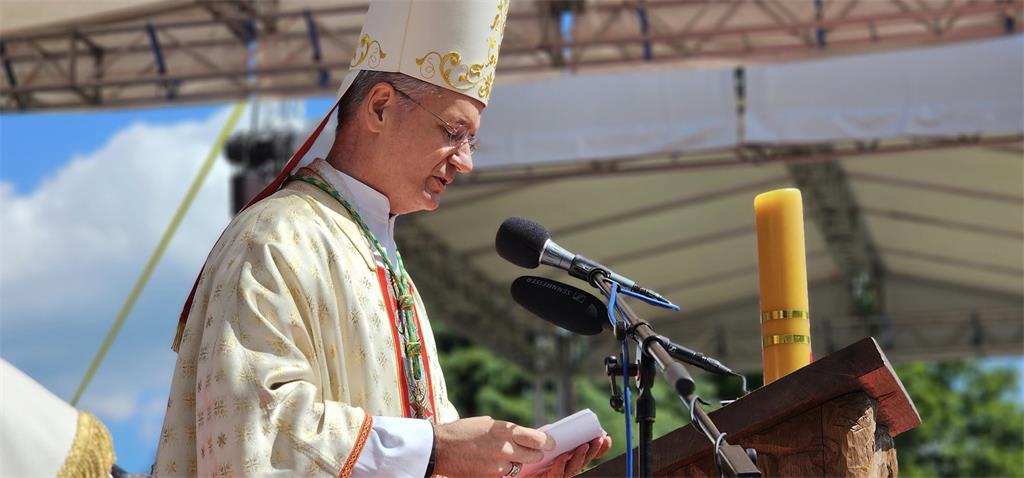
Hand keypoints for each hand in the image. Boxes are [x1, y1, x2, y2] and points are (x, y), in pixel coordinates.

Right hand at [434, 416, 556, 476]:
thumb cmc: (462, 432)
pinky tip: (491, 465)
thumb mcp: (486, 424)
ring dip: (515, 464)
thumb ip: (506, 431)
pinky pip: (504, 476)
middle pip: (533, 456)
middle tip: (530, 452)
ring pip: (519, 468)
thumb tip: (524, 436)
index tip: (551, 443)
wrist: (439, 448)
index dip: (547, 442)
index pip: (536, 438)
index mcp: (504, 430)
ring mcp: (498, 466)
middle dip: (533, 454)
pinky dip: (501, 472)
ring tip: (502, 457)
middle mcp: (504, 448)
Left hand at [526, 435, 611, 477]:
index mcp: (569, 459)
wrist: (517, 470)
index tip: (606, 438)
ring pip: (573, 469)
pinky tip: (563, 456)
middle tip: (599, 439)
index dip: (598, 449)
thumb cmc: (529, 457)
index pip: (587, 455)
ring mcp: (559, 476)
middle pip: (584, 461)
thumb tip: (558, 427)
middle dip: (594, 451)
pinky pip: (556, 474)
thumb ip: (549, 436)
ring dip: (580, 457)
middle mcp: (566, 469)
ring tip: (584, 445)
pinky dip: (561, 465)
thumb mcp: (541, 443)